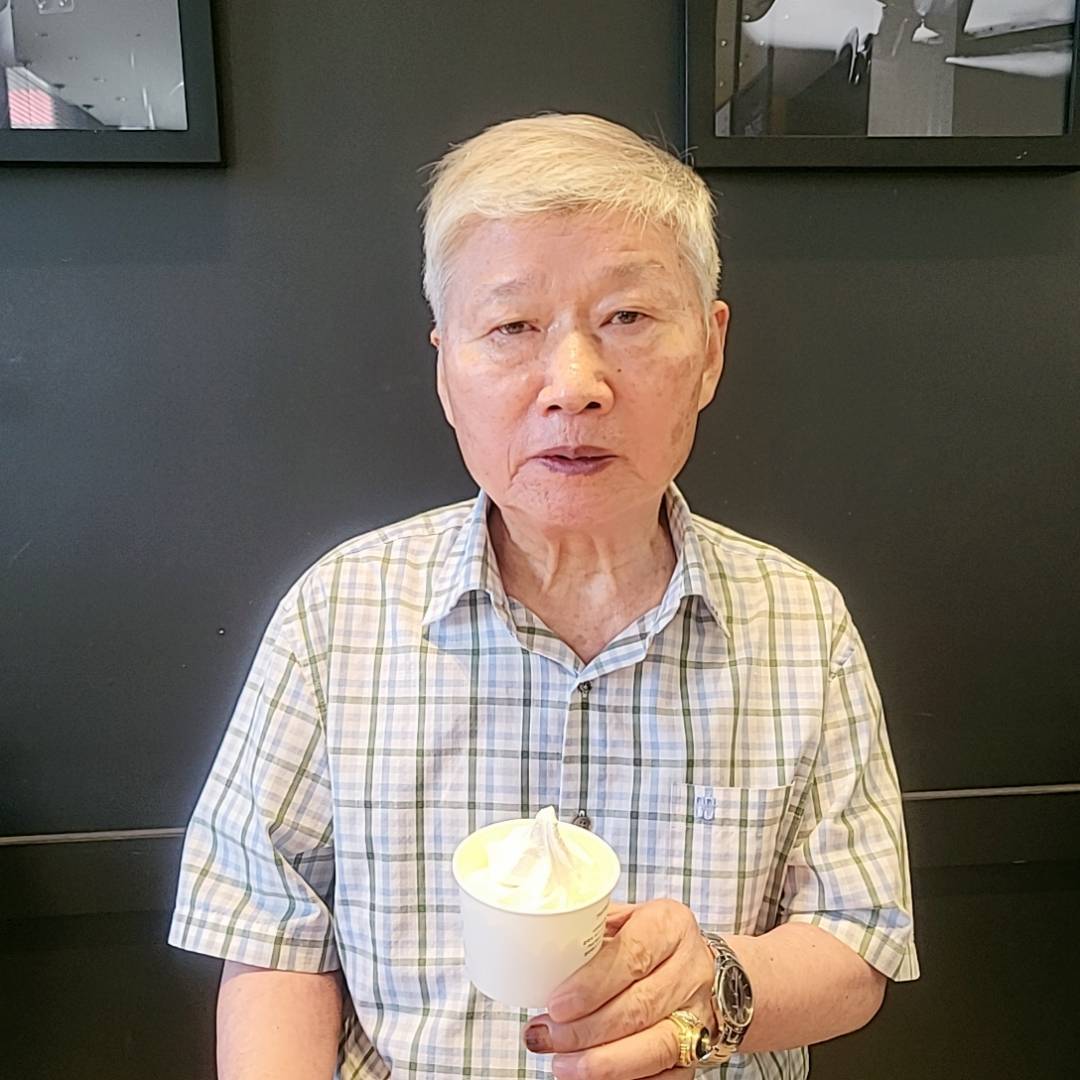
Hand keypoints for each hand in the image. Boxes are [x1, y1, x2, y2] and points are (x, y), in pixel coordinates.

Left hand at [521, 899, 716, 1079]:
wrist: (694, 961)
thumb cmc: (646, 937)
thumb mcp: (621, 919)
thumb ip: (589, 933)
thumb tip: (537, 959)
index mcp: (670, 924)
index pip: (633, 954)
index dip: (593, 984)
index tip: (556, 1004)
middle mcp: (691, 967)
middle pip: (640, 1006)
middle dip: (586, 1029)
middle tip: (547, 1037)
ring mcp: (699, 1011)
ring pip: (656, 1046)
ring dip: (603, 1062)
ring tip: (562, 1065)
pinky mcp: (700, 1048)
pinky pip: (666, 1075)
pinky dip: (627, 1078)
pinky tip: (593, 1077)